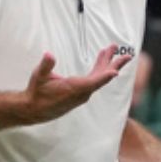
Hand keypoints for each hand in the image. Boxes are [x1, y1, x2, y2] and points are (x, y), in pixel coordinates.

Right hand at [11, 47, 131, 124]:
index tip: (116, 71)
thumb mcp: (39, 77)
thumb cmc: (36, 93)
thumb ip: (46, 66)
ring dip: (107, 64)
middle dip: (114, 64)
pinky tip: (102, 63)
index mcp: (74, 88)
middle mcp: (82, 93)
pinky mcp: (80, 94)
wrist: (34, 110)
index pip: (93, 81)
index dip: (105, 76)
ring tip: (113, 51)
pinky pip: (94, 81)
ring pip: (99, 78)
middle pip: (102, 78)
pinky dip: (100, 70)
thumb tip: (49, 55)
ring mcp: (82, 94)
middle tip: (127, 55)